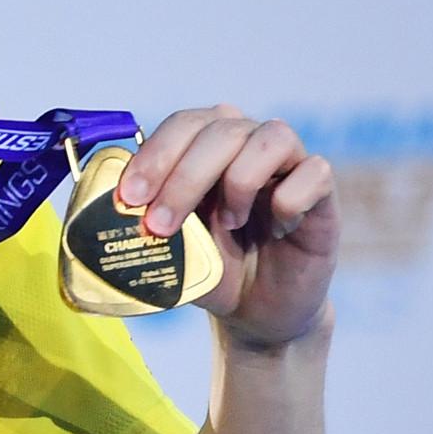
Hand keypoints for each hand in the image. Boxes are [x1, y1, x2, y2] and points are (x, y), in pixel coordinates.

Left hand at [119, 104, 341, 348]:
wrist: (254, 309)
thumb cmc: (208, 266)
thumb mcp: (167, 242)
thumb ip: (144, 216)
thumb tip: (108, 203)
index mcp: (206, 145)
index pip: (183, 123)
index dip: (155, 155)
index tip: (130, 198)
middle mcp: (249, 143)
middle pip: (221, 128)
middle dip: (183, 177)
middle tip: (160, 225)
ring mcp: (290, 164)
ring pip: (272, 136)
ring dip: (238, 181)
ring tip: (228, 223)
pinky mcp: (324, 192)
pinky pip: (315, 172)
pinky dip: (289, 200)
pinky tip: (276, 228)